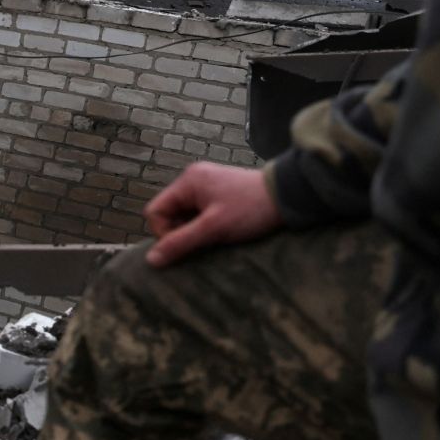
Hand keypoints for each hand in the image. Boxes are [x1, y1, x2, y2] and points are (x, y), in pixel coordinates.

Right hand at [143, 162, 281, 266]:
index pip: (155, 211)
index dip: (164, 233)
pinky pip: (197, 214)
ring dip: (193, 231)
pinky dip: (203, 226)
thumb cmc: (250, 209)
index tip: (188, 243)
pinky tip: (220, 230)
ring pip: (183, 216)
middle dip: (180, 232)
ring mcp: (205, 186)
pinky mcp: (217, 194)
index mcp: (188, 181)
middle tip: (203, 240)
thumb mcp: (213, 228)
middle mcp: (192, 179)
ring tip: (214, 235)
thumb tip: (151, 260)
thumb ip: (180, 243)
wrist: (288, 196)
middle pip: (168, 214)